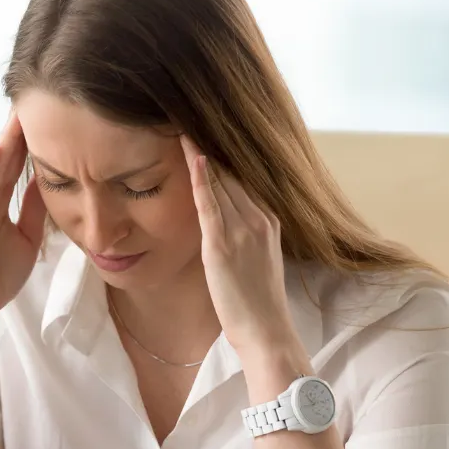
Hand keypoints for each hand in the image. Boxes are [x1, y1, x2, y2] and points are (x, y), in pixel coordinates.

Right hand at [0, 113, 46, 326]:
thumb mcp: (28, 236)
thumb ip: (34, 208)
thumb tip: (51, 179)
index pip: (16, 164)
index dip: (31, 140)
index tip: (49, 115)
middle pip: (4, 159)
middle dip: (18, 130)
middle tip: (34, 99)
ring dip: (3, 141)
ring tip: (17, 114)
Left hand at [180, 135, 300, 359]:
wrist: (267, 331)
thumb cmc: (257, 304)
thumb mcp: (255, 261)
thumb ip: (243, 238)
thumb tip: (221, 226)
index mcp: (267, 221)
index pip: (241, 180)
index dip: (221, 157)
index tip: (203, 133)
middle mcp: (258, 219)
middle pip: (231, 173)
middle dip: (208, 147)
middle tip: (187, 117)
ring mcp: (242, 230)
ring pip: (220, 182)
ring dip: (199, 154)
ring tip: (181, 126)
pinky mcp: (222, 246)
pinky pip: (210, 204)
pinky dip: (200, 178)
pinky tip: (189, 156)